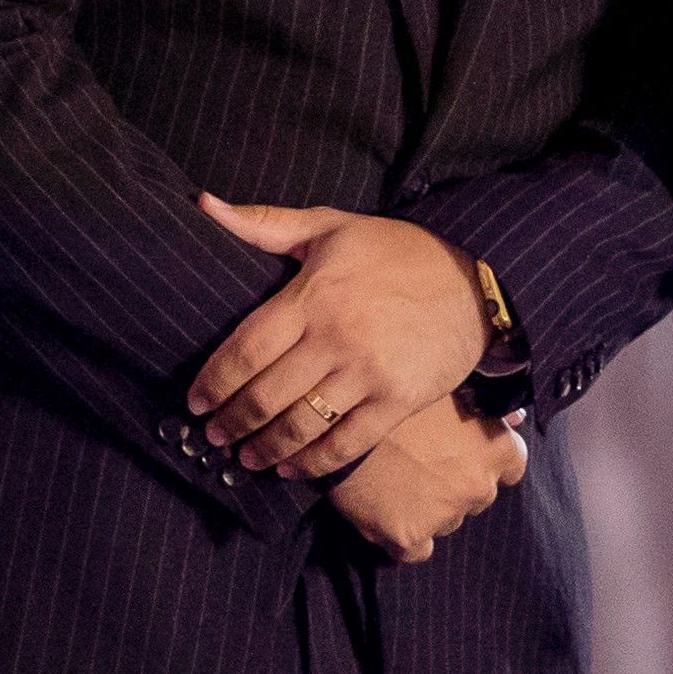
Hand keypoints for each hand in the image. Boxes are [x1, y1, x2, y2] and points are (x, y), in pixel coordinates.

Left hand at [188, 195, 485, 478]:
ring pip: (300, 425)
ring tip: (245, 458)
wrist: (477, 283)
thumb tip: (203, 204)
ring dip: (265, 448)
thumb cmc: (397, 252)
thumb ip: (265, 223)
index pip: (245, 350)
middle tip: (213, 436)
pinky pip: (345, 443)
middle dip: (232, 422)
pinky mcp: (397, 402)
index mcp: (312, 297)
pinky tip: (291, 469)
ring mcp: (367, 374)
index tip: (196, 402)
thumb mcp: (331, 227)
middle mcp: (335, 339)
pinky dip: (313, 463)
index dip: (214, 382)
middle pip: (265, 395)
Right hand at [323, 399, 527, 563]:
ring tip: (396, 486)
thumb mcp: (448, 387)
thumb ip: (487, 408)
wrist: (338, 418)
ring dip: (428, 511)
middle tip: (420, 467)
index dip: (485, 461)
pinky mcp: (408, 537)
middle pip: (476, 497)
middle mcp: (478, 485)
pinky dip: (404, 539)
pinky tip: (384, 515)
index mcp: (496, 448)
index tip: (463, 455)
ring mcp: (445, 515)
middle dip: (454, 486)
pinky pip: (415, 551)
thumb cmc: (397, 393)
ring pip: (445, 523)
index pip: (512, 467)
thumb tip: (517, 419)